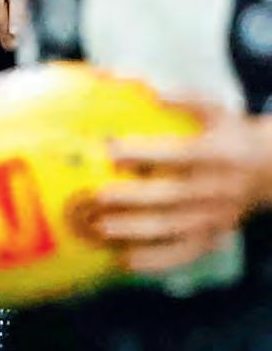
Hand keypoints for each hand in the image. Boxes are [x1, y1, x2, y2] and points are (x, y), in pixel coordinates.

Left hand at [87, 102, 271, 274]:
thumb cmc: (228, 133)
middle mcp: (216, 190)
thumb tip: (148, 89)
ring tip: (100, 230)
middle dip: (133, 198)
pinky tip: (124, 261)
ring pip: (173, 230)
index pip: (178, 155)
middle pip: (171, 197)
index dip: (144, 153)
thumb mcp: (214, 109)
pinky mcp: (213, 238)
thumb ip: (184, 98)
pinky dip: (155, 261)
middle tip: (97, 196)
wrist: (268, 172)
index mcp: (216, 155)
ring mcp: (215, 218)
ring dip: (136, 232)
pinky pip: (183, 255)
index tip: (110, 148)